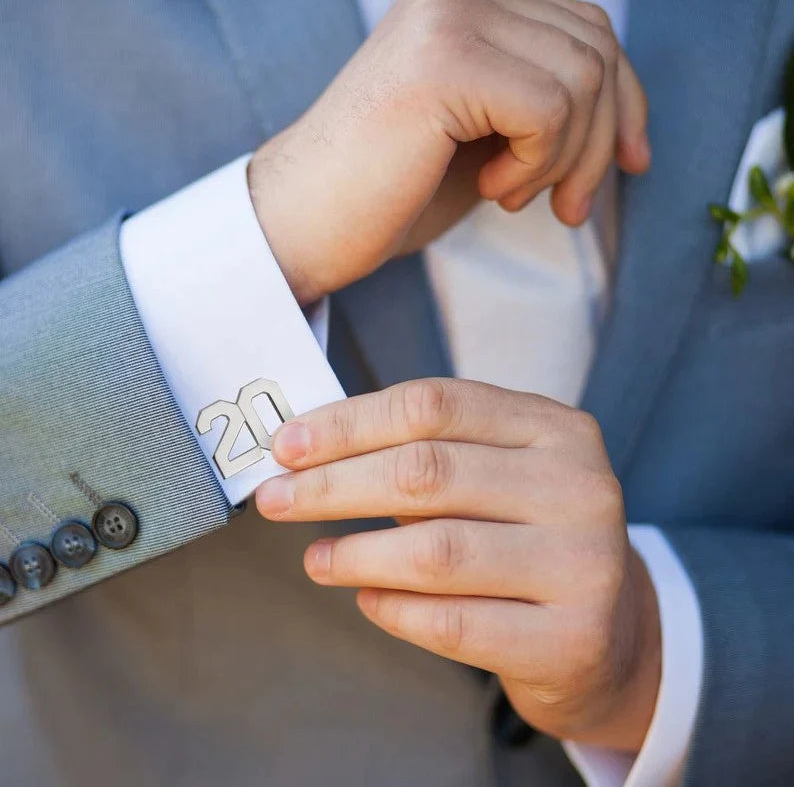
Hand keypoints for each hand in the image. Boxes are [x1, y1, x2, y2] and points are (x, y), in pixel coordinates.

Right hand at [248, 0, 649, 305]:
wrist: (306, 220)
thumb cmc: (391, 187)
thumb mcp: (484, 133)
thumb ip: (541, 99)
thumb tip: (626, 115)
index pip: (589, 28)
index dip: (627, 101)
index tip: (632, 164)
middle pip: (596, 49)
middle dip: (602, 144)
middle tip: (566, 207)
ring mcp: (449, 14)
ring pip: (583, 79)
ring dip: (565, 160)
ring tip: (510, 195)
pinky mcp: (443, 59)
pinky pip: (550, 108)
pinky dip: (538, 164)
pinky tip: (492, 189)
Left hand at [256, 379, 660, 750]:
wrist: (609, 633)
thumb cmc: (529, 537)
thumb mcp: (499, 474)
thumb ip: (427, 454)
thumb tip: (311, 451)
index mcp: (557, 428)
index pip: (434, 405)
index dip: (348, 423)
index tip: (287, 446)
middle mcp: (580, 486)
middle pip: (427, 471)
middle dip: (332, 485)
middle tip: (274, 499)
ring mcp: (585, 565)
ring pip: (436, 551)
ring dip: (355, 553)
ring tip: (315, 558)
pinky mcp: (573, 639)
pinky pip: (455, 624)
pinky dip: (394, 610)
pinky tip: (365, 599)